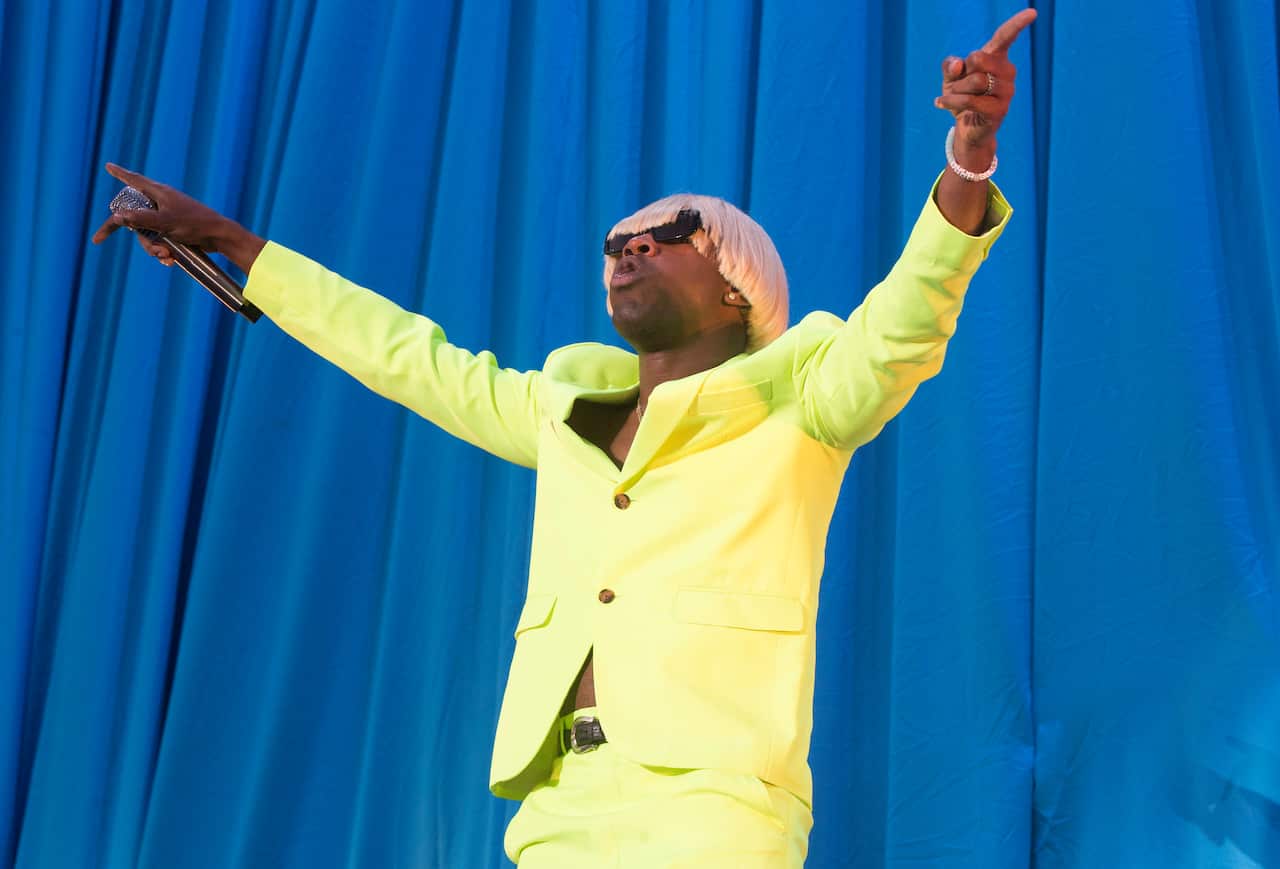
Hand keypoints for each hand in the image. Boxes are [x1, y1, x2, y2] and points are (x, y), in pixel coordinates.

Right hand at [90, 163, 264, 272]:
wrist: (220, 238)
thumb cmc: (195, 225)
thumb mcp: (165, 223)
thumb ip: (140, 219)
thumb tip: (118, 217)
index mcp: (159, 193)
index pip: (133, 180)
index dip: (119, 173)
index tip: (108, 165)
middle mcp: (161, 202)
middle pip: (136, 219)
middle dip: (143, 239)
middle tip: (156, 251)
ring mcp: (167, 216)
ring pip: (147, 234)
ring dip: (154, 248)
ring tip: (169, 256)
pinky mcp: (174, 229)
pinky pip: (159, 241)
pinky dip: (163, 251)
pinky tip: (172, 260)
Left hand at [933, 8, 1035, 158]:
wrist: (966, 128)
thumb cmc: (961, 96)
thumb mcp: (951, 78)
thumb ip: (950, 65)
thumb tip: (958, 64)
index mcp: (997, 58)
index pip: (1006, 37)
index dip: (1018, 24)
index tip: (1032, 13)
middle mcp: (1007, 71)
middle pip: (978, 58)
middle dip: (961, 72)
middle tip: (957, 84)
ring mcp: (1007, 91)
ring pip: (974, 81)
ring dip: (955, 90)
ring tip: (951, 97)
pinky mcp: (1000, 109)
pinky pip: (971, 100)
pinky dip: (951, 101)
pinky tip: (939, 103)